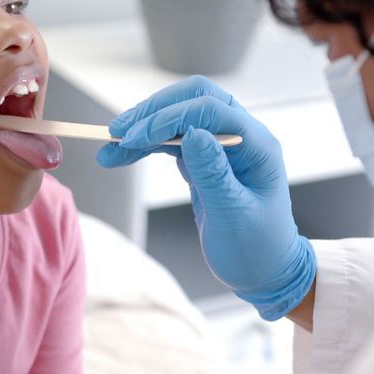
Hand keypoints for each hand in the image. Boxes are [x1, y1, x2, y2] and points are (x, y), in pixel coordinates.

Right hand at [96, 76, 315, 319]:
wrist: (264, 273)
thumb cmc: (256, 249)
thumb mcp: (233, 216)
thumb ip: (213, 173)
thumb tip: (194, 133)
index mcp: (257, 146)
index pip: (211, 110)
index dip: (170, 118)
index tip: (135, 138)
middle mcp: (242, 137)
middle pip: (194, 100)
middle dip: (153, 112)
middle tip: (116, 133)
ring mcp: (222, 147)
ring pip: (178, 118)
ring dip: (143, 129)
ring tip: (109, 148)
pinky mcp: (204, 160)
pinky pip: (171, 141)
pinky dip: (145, 146)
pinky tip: (120, 156)